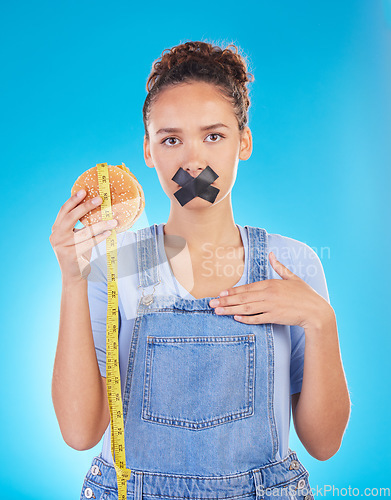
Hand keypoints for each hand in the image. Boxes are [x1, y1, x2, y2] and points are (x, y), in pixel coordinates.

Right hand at [49, 189, 117, 281]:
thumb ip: (79, 224)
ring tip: (113, 220)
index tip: (84, 191)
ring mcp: (62, 246)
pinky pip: (89, 243)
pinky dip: (100, 237)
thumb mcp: (75, 236)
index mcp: (56, 229)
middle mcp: (56, 236)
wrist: (74, 275)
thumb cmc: (78, 252)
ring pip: (85, 231)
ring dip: (101, 224)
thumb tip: (95, 206)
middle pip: (71, 217)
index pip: (64, 211)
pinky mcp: (71, 255)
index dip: (73, 200)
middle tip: (99, 199)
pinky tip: (108, 233)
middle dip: (86, 206)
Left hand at [208, 252, 331, 329]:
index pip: (247, 287)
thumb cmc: (305, 294)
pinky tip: (236, 318)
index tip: (220, 293)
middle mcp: (269, 294)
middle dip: (225, 301)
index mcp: (271, 284)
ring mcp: (271, 306)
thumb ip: (279, 267)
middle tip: (211, 303)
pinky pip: (257, 318)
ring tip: (218, 311)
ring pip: (246, 308)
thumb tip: (271, 254)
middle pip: (243, 298)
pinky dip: (246, 318)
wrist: (316, 311)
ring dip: (230, 310)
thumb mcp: (292, 278)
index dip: (232, 291)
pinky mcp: (275, 317)